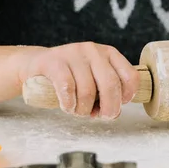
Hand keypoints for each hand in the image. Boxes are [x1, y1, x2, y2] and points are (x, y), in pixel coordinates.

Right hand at [20, 42, 139, 118]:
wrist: (37, 65)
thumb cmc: (72, 78)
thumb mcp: (94, 81)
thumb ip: (107, 95)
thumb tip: (113, 114)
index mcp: (109, 54)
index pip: (131, 75)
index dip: (127, 95)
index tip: (120, 105)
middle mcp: (93, 51)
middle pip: (110, 84)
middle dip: (109, 107)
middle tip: (103, 116)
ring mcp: (73, 54)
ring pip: (88, 90)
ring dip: (84, 109)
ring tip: (79, 111)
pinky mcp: (54, 61)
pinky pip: (68, 88)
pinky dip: (70, 104)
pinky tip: (68, 107)